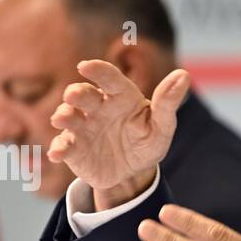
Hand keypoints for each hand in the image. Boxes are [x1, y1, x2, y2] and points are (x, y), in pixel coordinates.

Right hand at [46, 59, 190, 208]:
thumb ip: (168, 102)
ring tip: (63, 119)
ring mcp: (83, 127)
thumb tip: (183, 75)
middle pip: (83, 95)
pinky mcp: (74, 149)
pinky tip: (57, 154)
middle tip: (74, 96)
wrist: (133, 174)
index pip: (109, 79)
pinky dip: (58, 148)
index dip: (98, 70)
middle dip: (77, 93)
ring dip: (64, 116)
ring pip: (68, 117)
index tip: (86, 66)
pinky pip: (63, 146)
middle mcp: (97, 108)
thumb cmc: (147, 142)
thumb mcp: (162, 126)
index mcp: (120, 97)